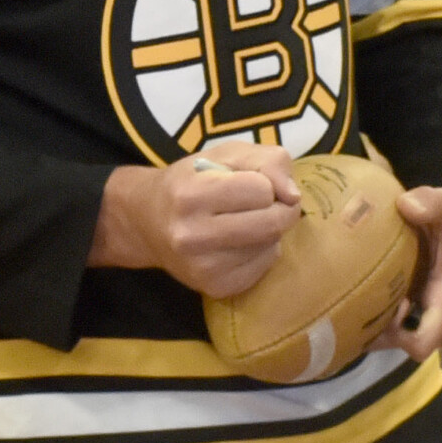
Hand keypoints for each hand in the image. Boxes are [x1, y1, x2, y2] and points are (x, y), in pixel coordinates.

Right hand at [92, 143, 300, 296]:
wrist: (148, 222)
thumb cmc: (193, 180)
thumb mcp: (227, 154)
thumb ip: (268, 160)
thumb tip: (293, 196)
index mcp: (191, 195)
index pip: (262, 190)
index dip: (265, 183)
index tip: (250, 183)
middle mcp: (192, 236)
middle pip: (271, 223)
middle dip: (278, 208)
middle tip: (263, 203)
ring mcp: (202, 268)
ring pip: (271, 245)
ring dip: (269, 230)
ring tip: (243, 221)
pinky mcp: (215, 289)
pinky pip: (265, 266)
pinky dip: (262, 252)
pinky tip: (239, 243)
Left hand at [371, 181, 441, 360]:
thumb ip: (431, 202)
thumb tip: (405, 204)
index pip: (424, 342)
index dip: (398, 335)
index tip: (388, 309)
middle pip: (412, 348)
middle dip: (386, 335)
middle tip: (367, 306)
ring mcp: (440, 316)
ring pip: (410, 341)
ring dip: (387, 330)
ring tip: (366, 303)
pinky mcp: (433, 311)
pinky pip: (411, 329)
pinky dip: (391, 321)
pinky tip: (373, 299)